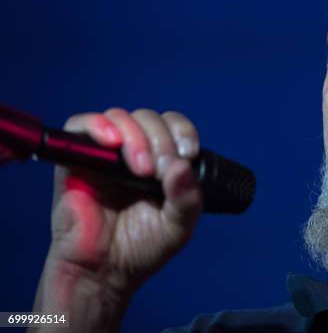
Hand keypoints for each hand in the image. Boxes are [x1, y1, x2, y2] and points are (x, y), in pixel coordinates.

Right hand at [31, 108, 202, 331]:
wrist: (104, 272)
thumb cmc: (141, 247)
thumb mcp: (178, 226)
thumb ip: (187, 198)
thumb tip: (183, 165)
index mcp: (162, 161)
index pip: (174, 126)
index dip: (182, 132)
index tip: (188, 152)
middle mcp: (135, 151)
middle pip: (150, 119)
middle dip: (160, 141)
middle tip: (159, 171)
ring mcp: (106, 153)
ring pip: (121, 117)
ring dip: (136, 137)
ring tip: (140, 170)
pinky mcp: (77, 158)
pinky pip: (81, 125)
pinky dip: (98, 125)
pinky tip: (112, 142)